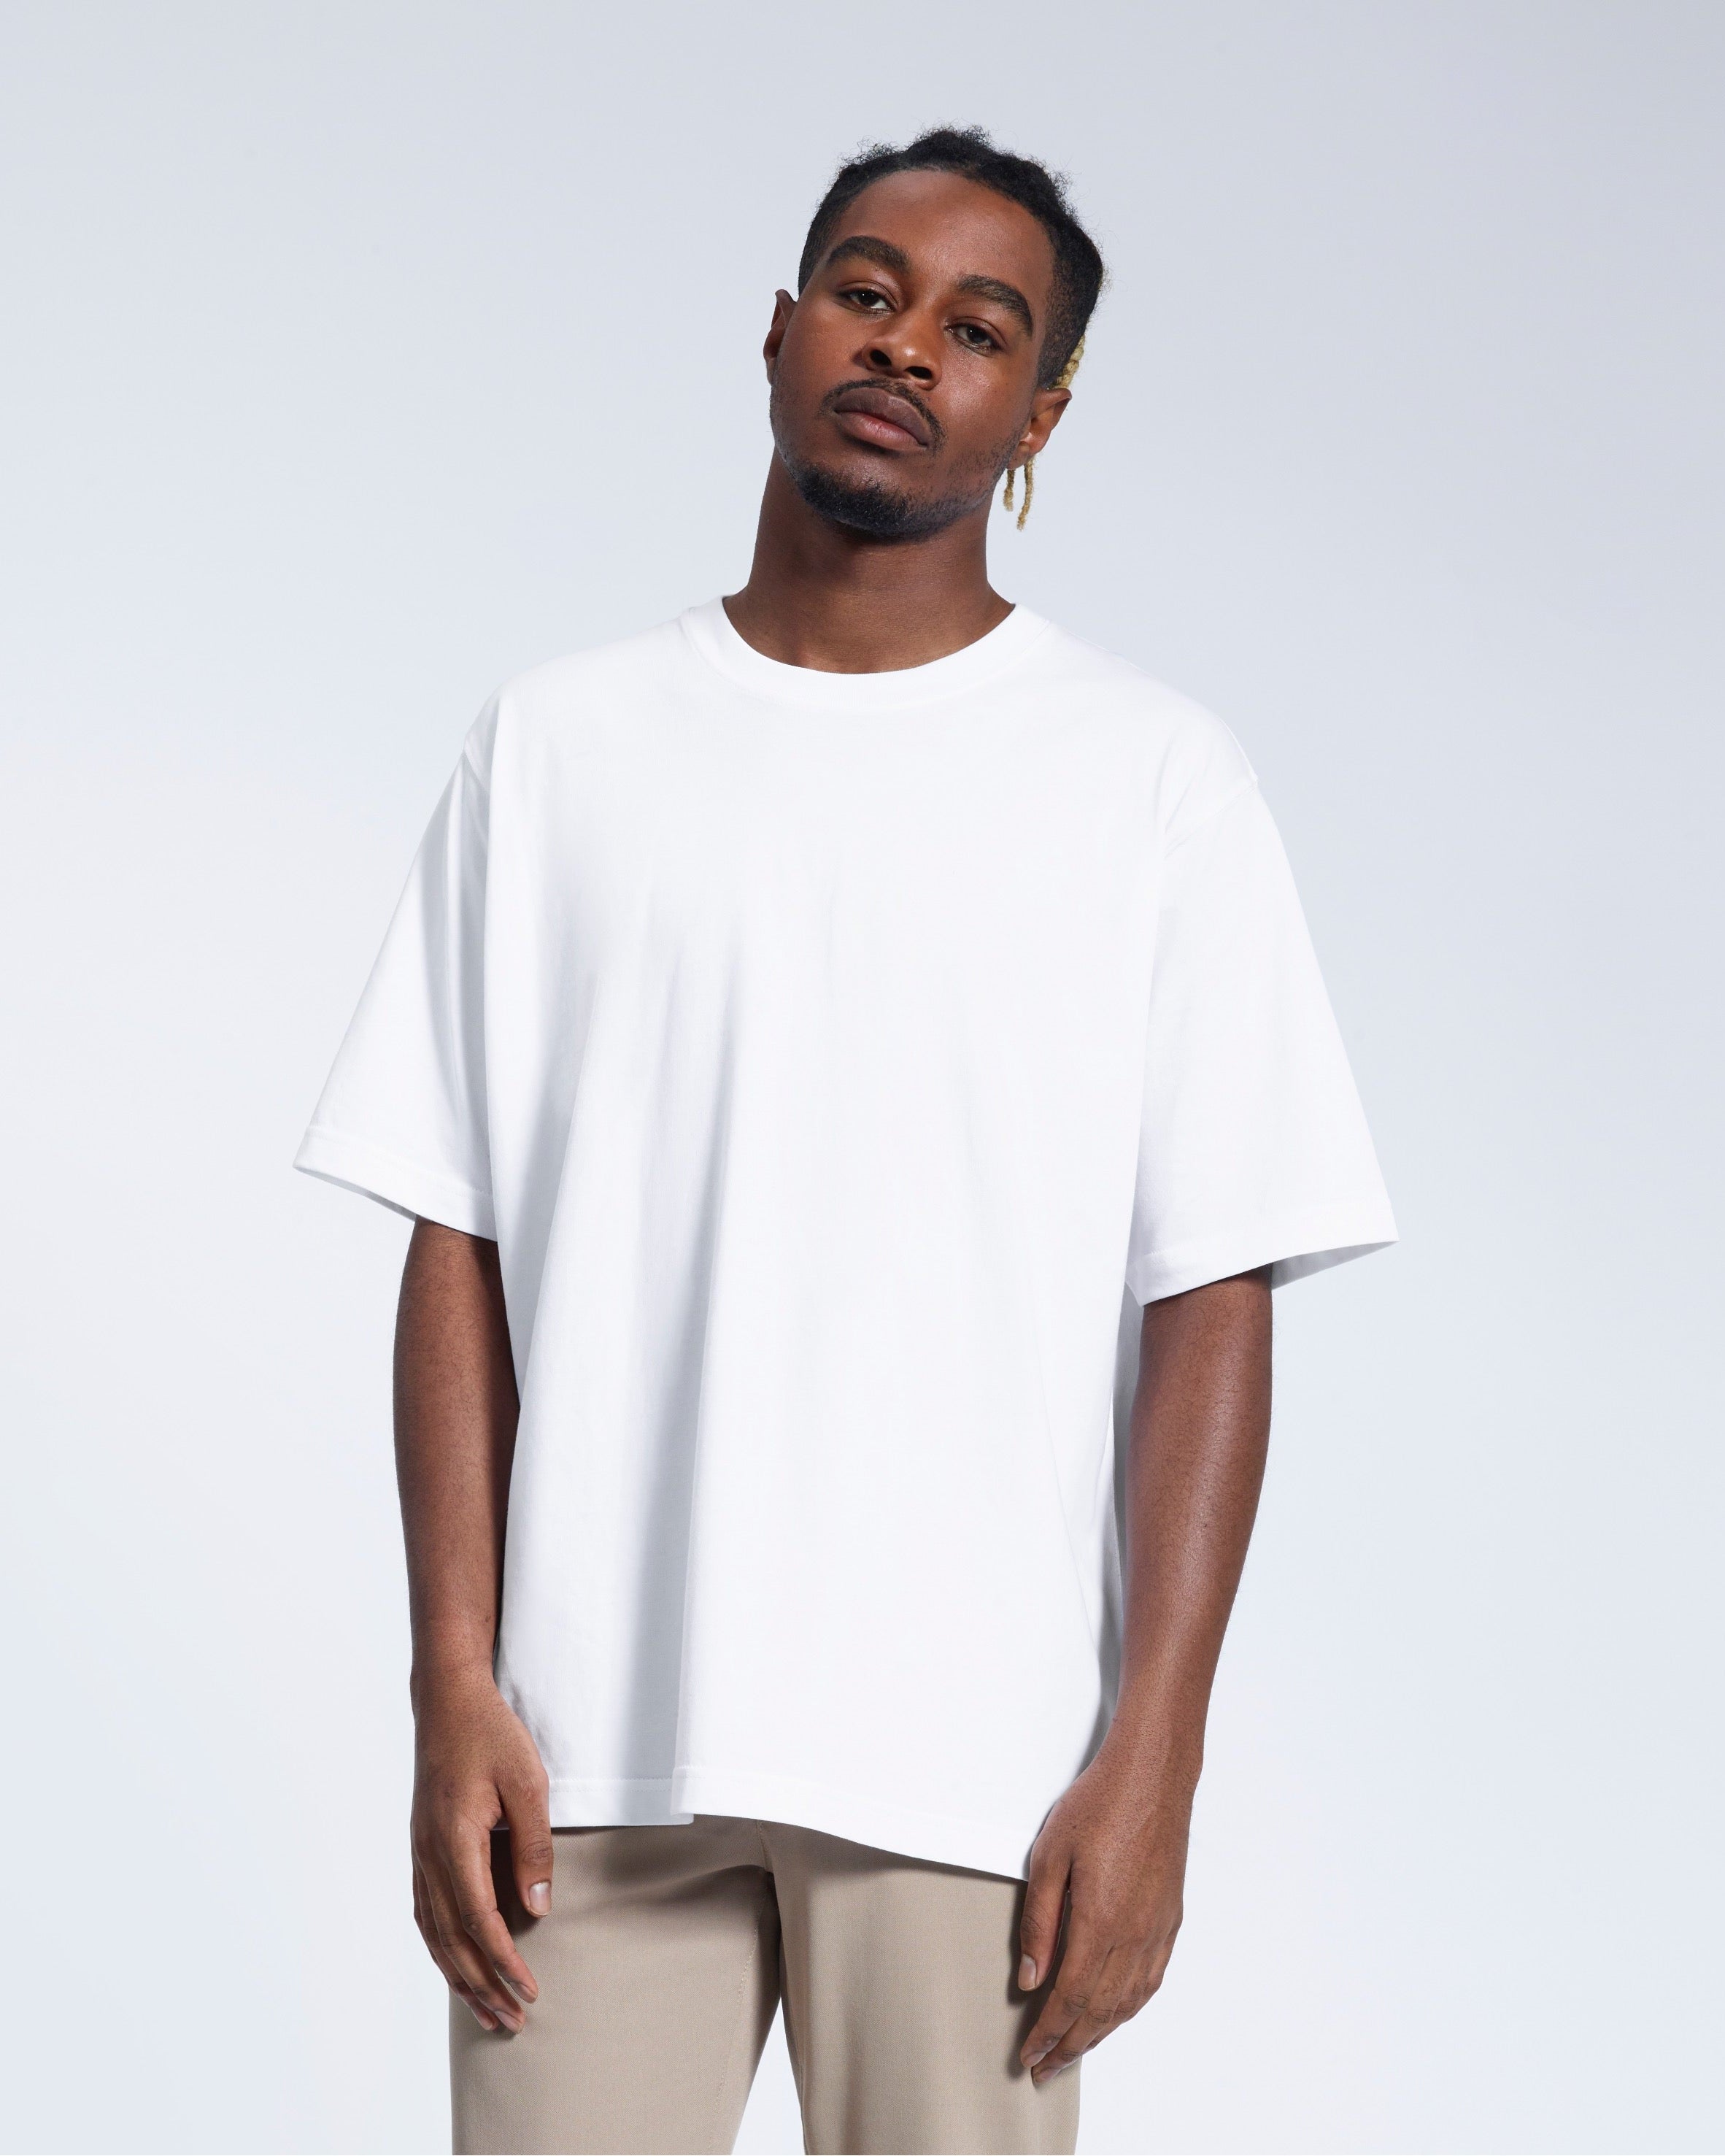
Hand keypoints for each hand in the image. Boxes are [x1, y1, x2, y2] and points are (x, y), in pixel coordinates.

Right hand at [410, 1663, 553, 2032]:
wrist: (447, 1700)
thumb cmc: (491, 1735)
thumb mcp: (528, 1782)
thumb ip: (533, 1847)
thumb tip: (538, 1910)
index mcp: (453, 1841)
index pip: (479, 1920)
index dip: (504, 1962)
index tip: (530, 1991)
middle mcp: (428, 1855)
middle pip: (452, 1939)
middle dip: (483, 1986)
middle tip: (514, 2022)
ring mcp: (419, 1853)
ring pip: (434, 1933)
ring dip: (459, 1976)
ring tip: (487, 2011)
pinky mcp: (420, 1848)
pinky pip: (426, 1913)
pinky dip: (441, 1948)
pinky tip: (456, 1965)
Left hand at [1017, 1731, 1195, 2084]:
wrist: (1152, 1776)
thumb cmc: (1097, 1806)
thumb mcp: (1049, 1856)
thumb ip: (1039, 1922)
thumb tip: (1030, 1978)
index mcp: (1099, 1922)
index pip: (1070, 1997)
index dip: (1049, 2033)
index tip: (1030, 2056)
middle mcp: (1133, 1936)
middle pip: (1100, 2011)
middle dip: (1070, 2046)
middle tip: (1044, 2070)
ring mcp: (1157, 1929)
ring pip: (1128, 2001)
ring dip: (1100, 2034)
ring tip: (1074, 2052)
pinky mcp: (1171, 1919)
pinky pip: (1150, 1980)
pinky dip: (1130, 2007)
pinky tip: (1117, 2014)